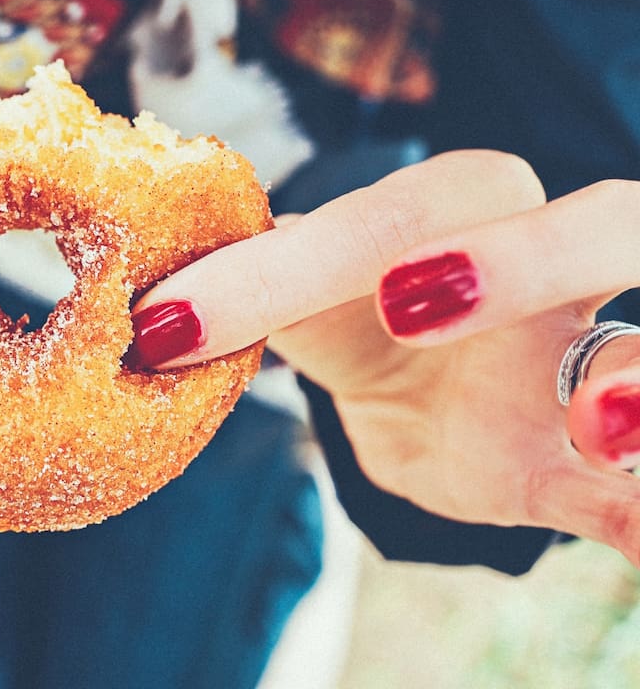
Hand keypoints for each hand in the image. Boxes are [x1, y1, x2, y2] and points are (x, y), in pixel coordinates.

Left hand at [130, 150, 639, 565]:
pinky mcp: (592, 469)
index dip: (306, 256)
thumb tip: (146, 311)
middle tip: (407, 303)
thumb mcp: (299, 296)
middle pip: (602, 225)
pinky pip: (639, 490)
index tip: (193, 317)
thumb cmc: (359, 315)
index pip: (407, 208)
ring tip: (598, 424)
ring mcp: (589, 366)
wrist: (428, 395)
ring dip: (633, 382)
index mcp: (473, 206)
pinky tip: (632, 530)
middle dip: (520, 257)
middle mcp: (558, 272)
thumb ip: (247, 288)